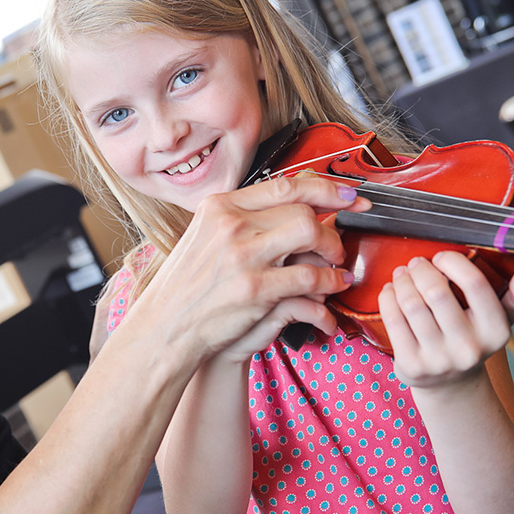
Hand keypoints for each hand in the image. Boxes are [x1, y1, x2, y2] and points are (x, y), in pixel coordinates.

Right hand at [129, 176, 368, 362]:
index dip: (326, 188)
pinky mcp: (255, 290)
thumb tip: (292, 207)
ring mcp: (242, 256)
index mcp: (220, 207)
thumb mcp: (205, 238)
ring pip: (311, 233)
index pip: (284, 185)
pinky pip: (310, 277)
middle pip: (303, 209)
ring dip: (332, 250)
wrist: (165, 328)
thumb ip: (242, 220)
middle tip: (338, 244)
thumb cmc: (188, 288)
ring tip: (335, 266)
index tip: (349, 195)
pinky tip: (332, 290)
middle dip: (332, 227)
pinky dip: (330, 283)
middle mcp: (231, 225)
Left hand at [378, 251, 513, 388]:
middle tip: (416, 263)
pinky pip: (393, 319)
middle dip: (421, 269)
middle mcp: (469, 348)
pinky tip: (392, 291)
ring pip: (411, 304)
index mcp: (496, 331)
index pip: (475, 284)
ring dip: (403, 281)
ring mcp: (439, 360)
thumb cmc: (474, 338)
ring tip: (403, 274)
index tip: (441, 257)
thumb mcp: (501, 320)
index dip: (453, 262)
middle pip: (436, 292)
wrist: (451, 384)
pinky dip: (388, 297)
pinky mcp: (412, 366)